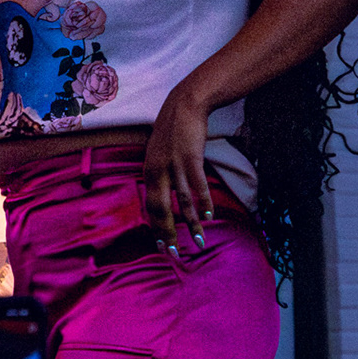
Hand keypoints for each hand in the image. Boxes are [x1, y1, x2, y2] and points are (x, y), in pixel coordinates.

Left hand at [144, 84, 212, 252]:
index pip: (150, 206)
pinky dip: (203, 203)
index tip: (161, 245)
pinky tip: (208, 218)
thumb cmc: (173, 132)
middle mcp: (156, 170)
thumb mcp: (158, 155)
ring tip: (198, 242)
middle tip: (174, 252)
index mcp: (148, 171)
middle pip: (160, 209)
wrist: (184, 106)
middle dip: (167, 232)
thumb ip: (159, 175)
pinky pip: (197, 187)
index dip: (155, 227)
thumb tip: (163, 197)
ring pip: (181, 202)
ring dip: (190, 224)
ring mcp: (173, 165)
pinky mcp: (191, 158)